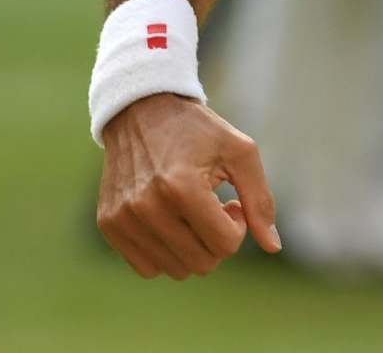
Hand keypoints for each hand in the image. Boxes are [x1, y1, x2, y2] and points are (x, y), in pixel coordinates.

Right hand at [96, 94, 280, 280]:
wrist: (143, 111)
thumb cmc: (199, 131)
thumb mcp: (240, 153)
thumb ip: (260, 200)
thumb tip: (273, 247)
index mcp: (182, 188)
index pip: (225, 245)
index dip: (238, 227)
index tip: (231, 202)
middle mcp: (147, 207)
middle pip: (201, 263)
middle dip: (218, 240)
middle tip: (215, 208)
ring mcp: (123, 219)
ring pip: (175, 270)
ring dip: (193, 248)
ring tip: (193, 213)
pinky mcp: (109, 224)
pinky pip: (146, 268)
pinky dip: (166, 253)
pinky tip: (172, 222)